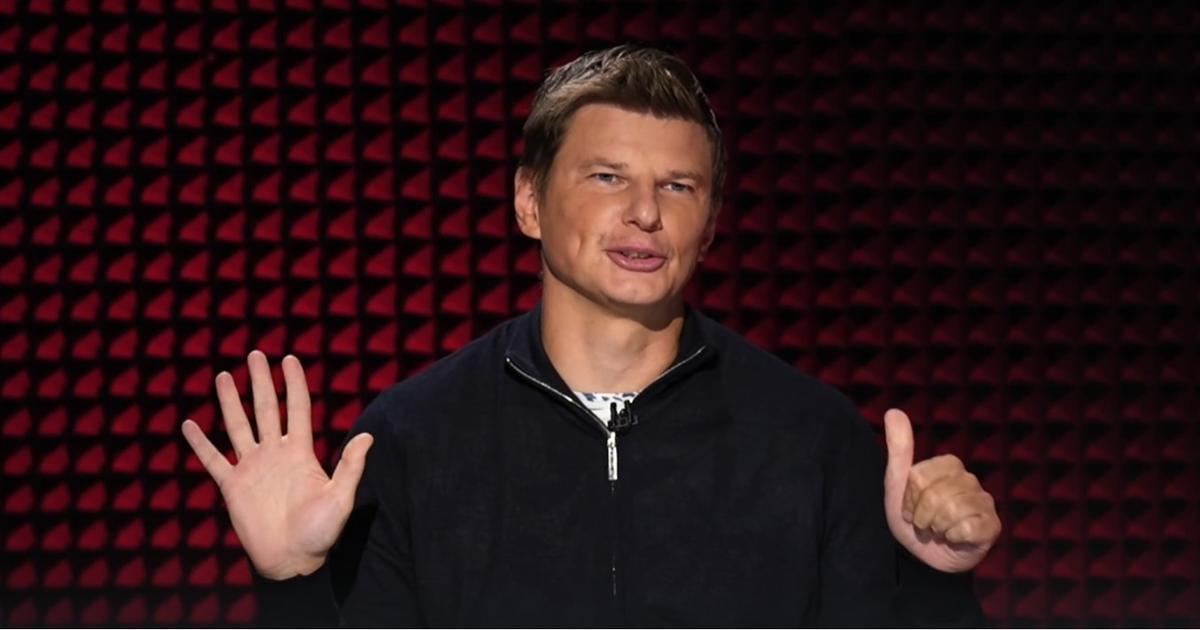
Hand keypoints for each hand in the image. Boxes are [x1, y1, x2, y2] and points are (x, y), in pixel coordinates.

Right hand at [181, 351, 373, 579]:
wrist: (293, 562)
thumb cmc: (321, 533)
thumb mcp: (340, 498)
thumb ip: (350, 467)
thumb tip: (368, 436)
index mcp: (301, 453)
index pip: (298, 409)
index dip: (294, 383)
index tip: (289, 358)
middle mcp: (275, 454)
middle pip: (267, 409)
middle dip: (261, 382)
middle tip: (255, 354)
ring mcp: (252, 468)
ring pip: (239, 426)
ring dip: (231, 402)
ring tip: (224, 375)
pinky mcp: (232, 487)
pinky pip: (213, 460)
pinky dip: (200, 443)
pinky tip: (189, 424)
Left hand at [883, 408, 1000, 572]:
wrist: (924, 557)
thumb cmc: (912, 519)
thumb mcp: (898, 483)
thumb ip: (899, 448)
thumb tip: (893, 410)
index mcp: (949, 466)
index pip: (919, 476)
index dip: (908, 498)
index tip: (909, 509)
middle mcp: (970, 480)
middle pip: (934, 494)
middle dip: (920, 515)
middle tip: (923, 523)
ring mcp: (984, 503)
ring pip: (951, 511)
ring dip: (935, 527)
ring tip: (937, 531)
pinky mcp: (992, 526)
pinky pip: (967, 528)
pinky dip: (952, 537)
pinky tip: (953, 539)